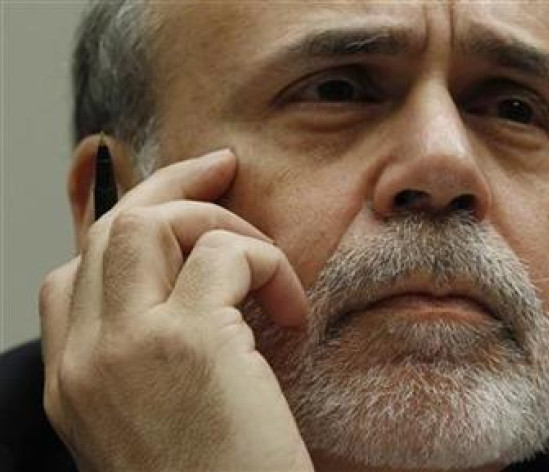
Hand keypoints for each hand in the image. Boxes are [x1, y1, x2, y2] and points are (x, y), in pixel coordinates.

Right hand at [39, 149, 313, 471]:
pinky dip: (268, 263)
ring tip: (265, 266)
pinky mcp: (188, 343)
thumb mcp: (165, 421)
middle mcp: (84, 363)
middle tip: (224, 168)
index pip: (68, 275)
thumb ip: (157, 357)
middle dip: (171, 187)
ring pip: (150, 222)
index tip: (178, 208)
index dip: (122, 229)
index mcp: (73, 385)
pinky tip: (292, 310)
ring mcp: (126, 349)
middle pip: (108, 230)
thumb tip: (199, 288)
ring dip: (221, 221)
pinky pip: (225, 253)